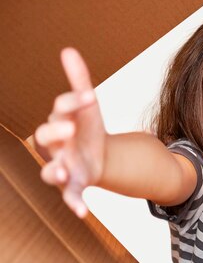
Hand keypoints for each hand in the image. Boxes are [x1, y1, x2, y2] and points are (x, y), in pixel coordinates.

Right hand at [34, 48, 106, 217]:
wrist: (97, 156)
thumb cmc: (86, 128)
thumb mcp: (86, 106)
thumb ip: (80, 81)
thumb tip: (68, 50)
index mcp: (60, 121)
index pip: (61, 109)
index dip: (73, 102)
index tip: (91, 95)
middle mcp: (56, 145)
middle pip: (45, 138)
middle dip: (55, 132)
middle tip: (69, 128)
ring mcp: (62, 166)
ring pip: (50, 170)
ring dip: (54, 171)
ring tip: (62, 171)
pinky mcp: (73, 185)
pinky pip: (70, 196)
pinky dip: (74, 204)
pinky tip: (82, 212)